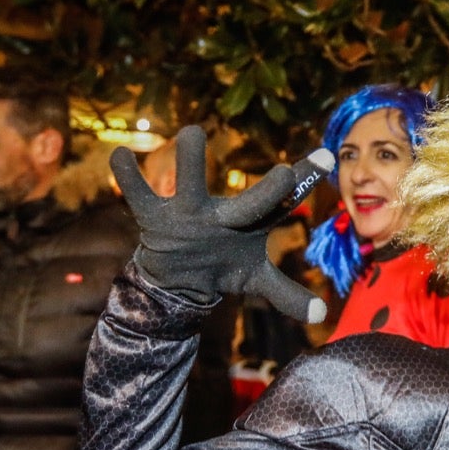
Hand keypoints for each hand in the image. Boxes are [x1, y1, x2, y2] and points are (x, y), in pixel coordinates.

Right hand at [113, 126, 333, 321]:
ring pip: (191, 186)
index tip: (328, 157)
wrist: (180, 276)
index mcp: (252, 222)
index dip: (306, 181)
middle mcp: (224, 212)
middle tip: (286, 174)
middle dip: (268, 192)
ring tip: (192, 132)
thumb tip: (322, 316)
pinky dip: (128, 178)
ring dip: (191, 162)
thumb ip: (287, 294)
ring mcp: (189, 211)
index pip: (284, 203)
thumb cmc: (223, 266)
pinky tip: (120, 154)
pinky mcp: (155, 217)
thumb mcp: (256, 280)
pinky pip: (140, 196)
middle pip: (251, 204)